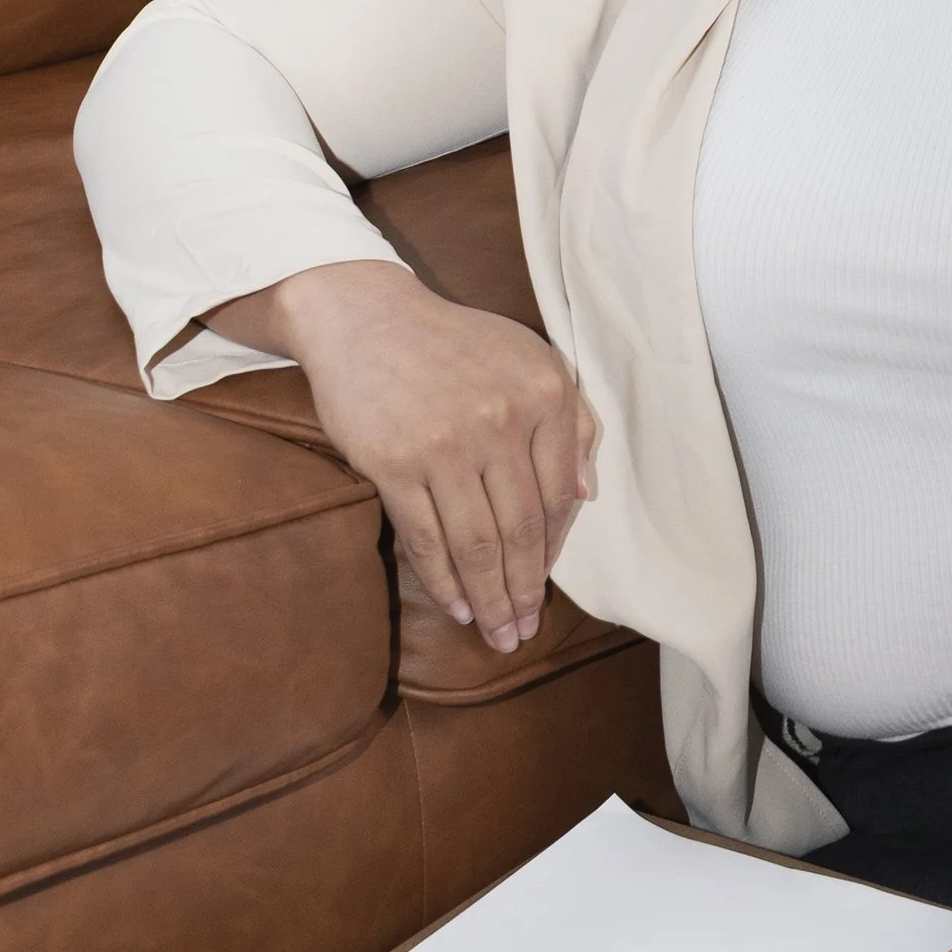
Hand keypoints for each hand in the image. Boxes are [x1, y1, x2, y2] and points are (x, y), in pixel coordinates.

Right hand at [206, 260, 597, 653]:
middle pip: (521, 528)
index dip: (554, 548)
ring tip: (498, 634)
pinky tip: (457, 607)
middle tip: (526, 631)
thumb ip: (570, 422)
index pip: (558, 493)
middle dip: (526, 589)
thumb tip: (587, 494)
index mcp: (544, 394)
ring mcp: (446, 444)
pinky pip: (427, 538)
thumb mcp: (528, 361)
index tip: (547, 582)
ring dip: (490, 599)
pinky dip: (444, 581)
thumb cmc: (453, 345)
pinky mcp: (395, 464)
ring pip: (477, 543)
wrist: (364, 317)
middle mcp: (501, 419)